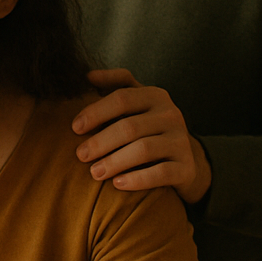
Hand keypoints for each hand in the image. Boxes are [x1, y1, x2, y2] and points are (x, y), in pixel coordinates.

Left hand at [73, 69, 210, 203]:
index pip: (122, 99)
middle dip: (100, 141)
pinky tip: (117, 184)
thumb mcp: (136, 102)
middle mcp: (171, 115)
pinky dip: (137, 179)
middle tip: (80, 155)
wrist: (184, 158)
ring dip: (114, 162)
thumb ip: (114, 85)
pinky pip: (161, 173)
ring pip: (144, 150)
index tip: (75, 128)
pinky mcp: (186, 167)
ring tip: (94, 172)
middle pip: (130, 127)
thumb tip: (88, 76)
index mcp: (155, 96)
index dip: (96, 112)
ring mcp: (180, 141)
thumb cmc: (149, 127)